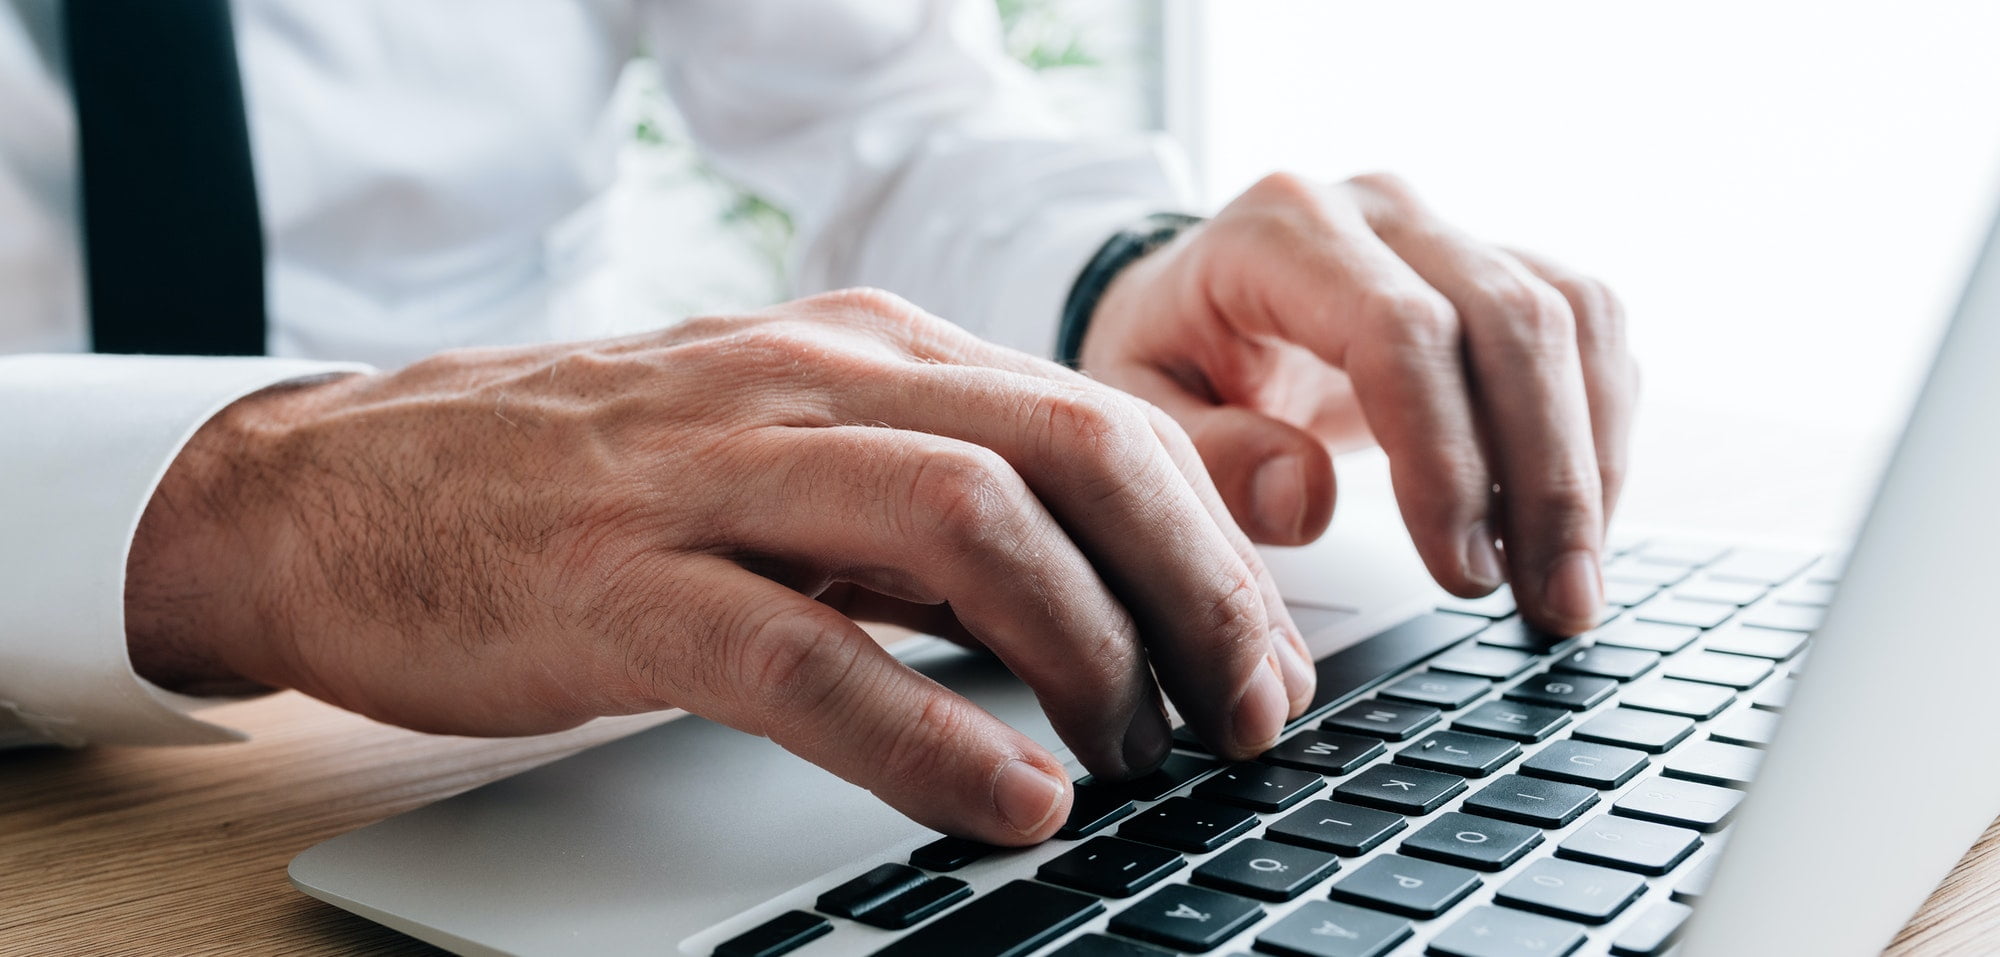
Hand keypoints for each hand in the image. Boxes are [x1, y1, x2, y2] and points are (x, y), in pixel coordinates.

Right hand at [123, 289, 1315, 843]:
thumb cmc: (593, 488)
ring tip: (1138, 759)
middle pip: (1063, 456)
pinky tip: (1010, 804)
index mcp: (865, 349)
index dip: (1211, 546)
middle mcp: (805, 386)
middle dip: (1192, 592)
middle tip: (1246, 715)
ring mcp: (709, 477)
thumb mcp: (802, 455)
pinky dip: (933, 736)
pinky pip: (809, 656)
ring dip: (1091, 652)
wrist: (341, 489)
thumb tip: (1151, 560)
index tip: (1263, 658)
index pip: (1094, 421)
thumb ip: (964, 490)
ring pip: (965, 527)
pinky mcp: (620, 586)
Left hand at [1081, 173, 1636, 634]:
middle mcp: (1380, 210)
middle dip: (1548, 476)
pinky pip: (1590, 331)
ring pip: (1574, 317)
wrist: (1188, 296)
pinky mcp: (1503, 262)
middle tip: (1552, 602)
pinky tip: (1575, 525)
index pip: (1399, 330)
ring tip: (1571, 581)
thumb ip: (1207, 456)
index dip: (1445, 457)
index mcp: (1281, 231)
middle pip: (1511, 320)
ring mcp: (1451, 227)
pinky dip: (1601, 432)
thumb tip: (1304, 500)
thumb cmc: (1167, 354)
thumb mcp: (1138, 412)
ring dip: (1592, 459)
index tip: (1461, 570)